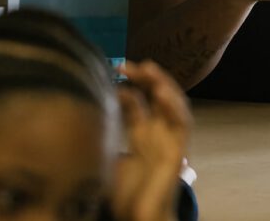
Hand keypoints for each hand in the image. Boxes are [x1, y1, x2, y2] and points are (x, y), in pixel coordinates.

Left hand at [112, 60, 192, 220]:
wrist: (139, 219)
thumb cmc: (124, 195)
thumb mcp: (108, 156)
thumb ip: (106, 133)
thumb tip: (87, 110)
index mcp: (140, 135)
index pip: (137, 101)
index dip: (127, 84)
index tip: (111, 70)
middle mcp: (157, 133)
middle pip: (156, 97)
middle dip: (145, 78)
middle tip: (127, 64)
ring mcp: (169, 140)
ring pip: (173, 104)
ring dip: (163, 84)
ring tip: (150, 69)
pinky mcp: (178, 151)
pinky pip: (182, 124)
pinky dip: (175, 106)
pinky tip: (162, 92)